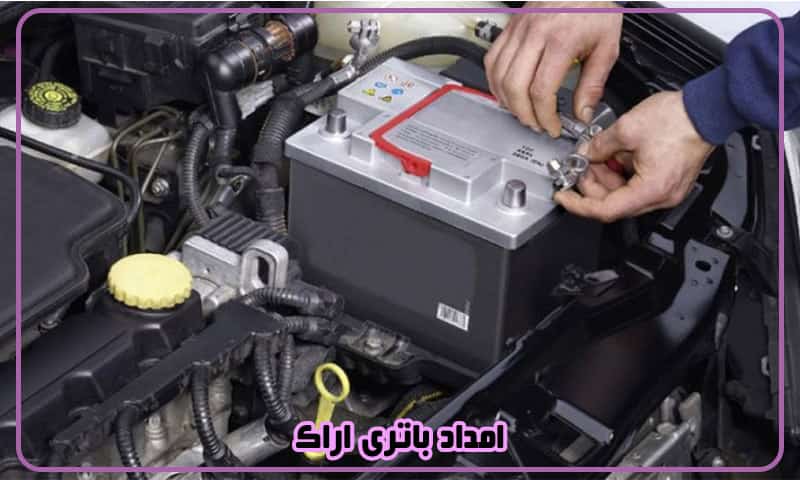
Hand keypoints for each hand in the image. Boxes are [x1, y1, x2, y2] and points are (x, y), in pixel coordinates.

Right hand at [484, 1, 621, 136]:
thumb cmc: (594, 5)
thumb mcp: (607, 46)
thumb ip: (593, 84)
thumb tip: (583, 113)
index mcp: (561, 40)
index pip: (541, 90)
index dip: (545, 116)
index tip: (553, 126)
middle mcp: (535, 33)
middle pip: (515, 86)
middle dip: (524, 114)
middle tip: (537, 124)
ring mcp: (518, 29)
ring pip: (498, 75)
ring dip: (508, 101)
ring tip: (523, 112)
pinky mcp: (510, 27)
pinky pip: (492, 60)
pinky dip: (495, 82)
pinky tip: (507, 92)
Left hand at [554, 91, 714, 222]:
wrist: (706, 109)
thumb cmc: (679, 119)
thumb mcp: (627, 129)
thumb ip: (599, 145)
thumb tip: (585, 154)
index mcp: (651, 189)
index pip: (605, 209)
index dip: (579, 204)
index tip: (563, 196)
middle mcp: (660, 196)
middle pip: (613, 203)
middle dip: (591, 184)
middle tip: (580, 165)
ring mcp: (665, 190)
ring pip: (623, 194)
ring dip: (605, 177)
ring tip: (596, 155)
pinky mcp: (666, 181)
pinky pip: (635, 184)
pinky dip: (620, 172)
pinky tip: (613, 155)